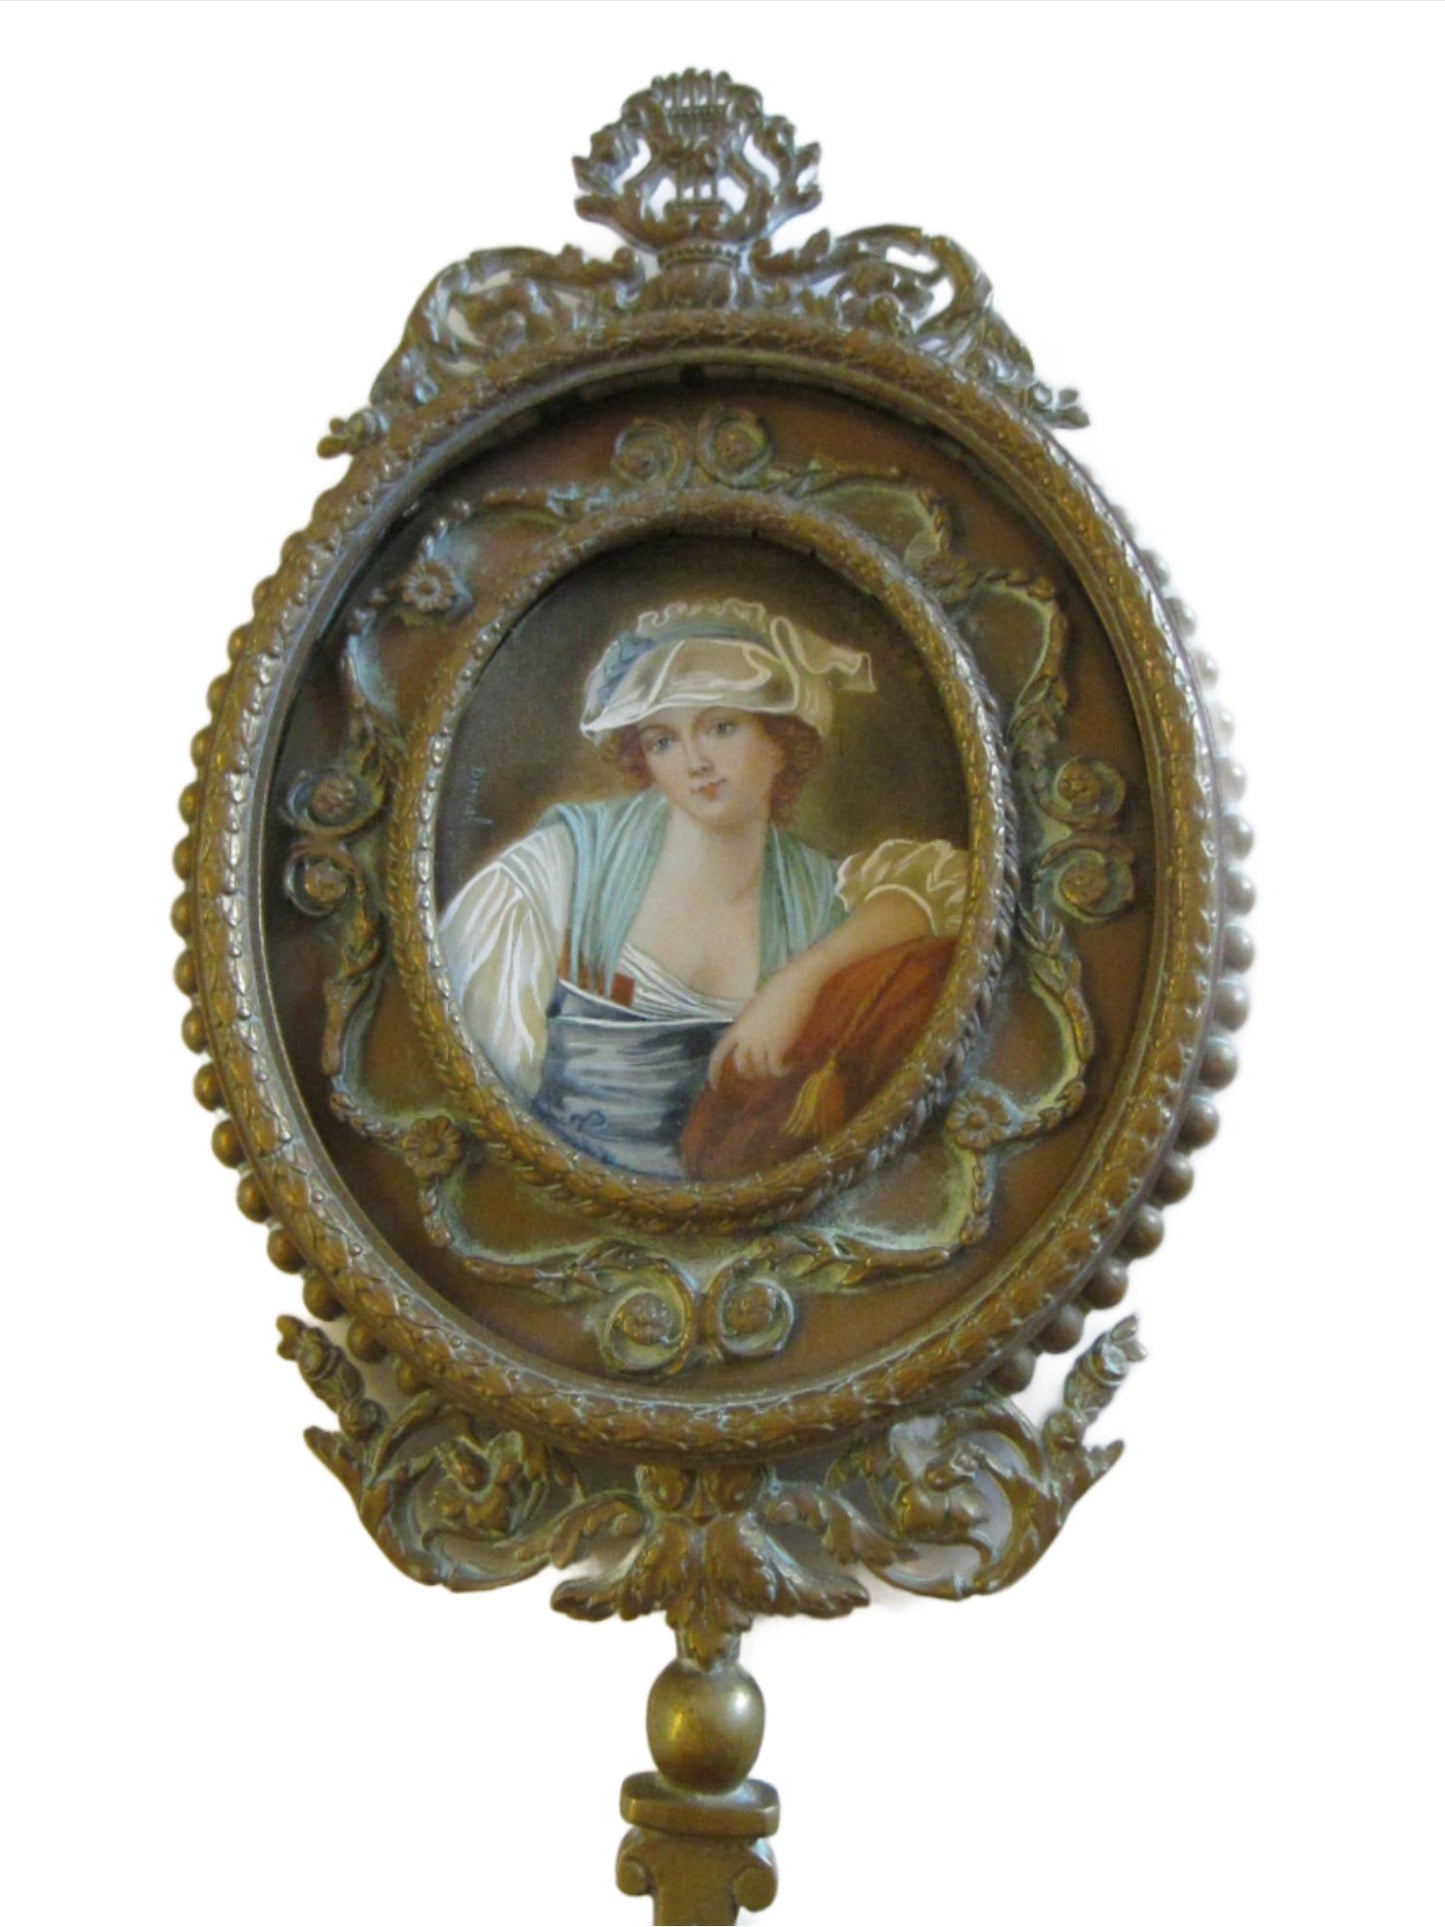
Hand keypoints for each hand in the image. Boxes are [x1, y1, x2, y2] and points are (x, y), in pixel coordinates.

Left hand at [709, 962, 820, 1084]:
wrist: (796, 983)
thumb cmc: (779, 989)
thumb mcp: (756, 1008)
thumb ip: (750, 1025)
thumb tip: (752, 1037)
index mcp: (738, 1026)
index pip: (718, 1054)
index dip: (713, 1072)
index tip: (714, 1086)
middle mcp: (746, 1037)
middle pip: (740, 1065)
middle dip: (748, 1073)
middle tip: (758, 1075)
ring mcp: (761, 1042)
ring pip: (760, 1069)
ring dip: (769, 1070)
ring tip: (781, 1063)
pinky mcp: (778, 1045)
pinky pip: (776, 1068)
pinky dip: (783, 1070)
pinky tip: (791, 1064)